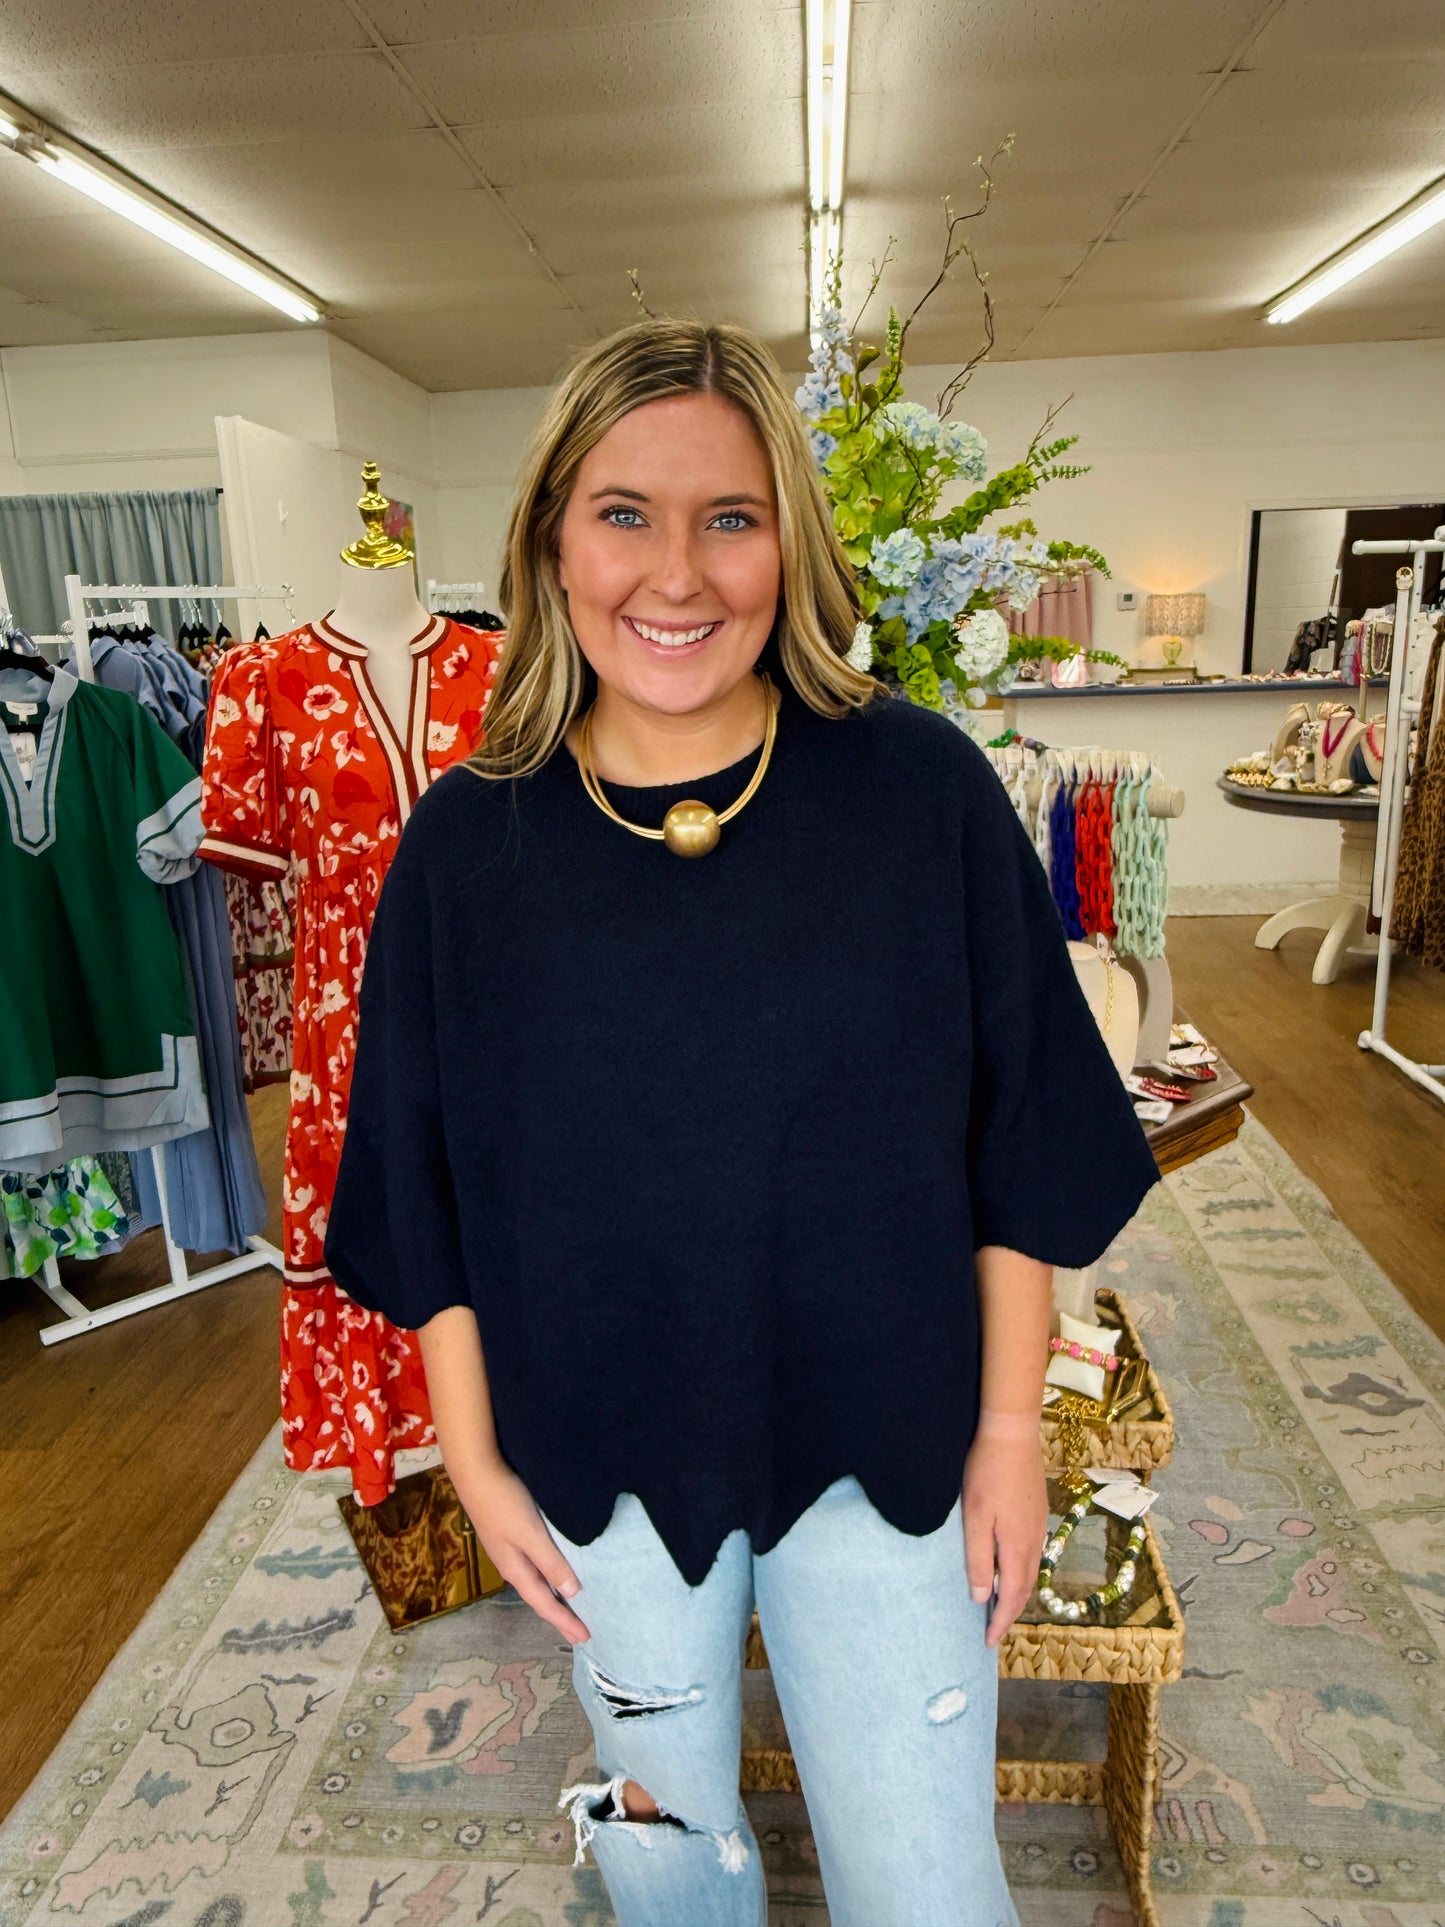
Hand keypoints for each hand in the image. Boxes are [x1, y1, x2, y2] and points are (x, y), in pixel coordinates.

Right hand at [451, 1456, 590, 1644]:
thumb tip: (572, 1593)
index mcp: (515, 1569)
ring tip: (570, 1606)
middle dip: (559, 1616)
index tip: (585, 1638)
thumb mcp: (530, 1533)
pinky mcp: (509, 1532)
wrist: (474, 1470)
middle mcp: (511, 1563)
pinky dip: (547, 1576)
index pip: (544, 1604)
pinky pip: (533, 1564)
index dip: (565, 1622)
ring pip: (535, 1581)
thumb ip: (550, 1562)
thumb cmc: (503, 1501)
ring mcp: (508, 1548)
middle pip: (539, 1597)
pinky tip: (552, 1569)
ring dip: (553, 1596)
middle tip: (579, 1634)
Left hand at [962, 1427, 1046, 1647]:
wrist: (1012, 1432)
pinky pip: (1033, 1554)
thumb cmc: (987, 1474)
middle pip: (1026, 1588)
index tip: (989, 1642)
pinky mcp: (1038, 1511)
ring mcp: (1039, 1525)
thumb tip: (982, 1597)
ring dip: (1017, 1592)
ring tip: (1000, 1604)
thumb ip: (979, 1559)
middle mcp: (1034, 1541)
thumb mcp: (974, 1518)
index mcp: (1017, 1547)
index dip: (1001, 1622)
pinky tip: (1010, 1567)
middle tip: (993, 1630)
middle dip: (1010, 1612)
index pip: (1012, 1597)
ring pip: (1031, 1571)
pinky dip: (1022, 1571)